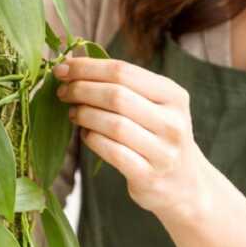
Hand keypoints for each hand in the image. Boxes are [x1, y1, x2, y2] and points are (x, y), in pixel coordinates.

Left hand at [53, 55, 211, 223]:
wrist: (183, 184)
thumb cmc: (157, 135)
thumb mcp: (154, 105)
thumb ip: (122, 84)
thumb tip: (72, 62)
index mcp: (174, 95)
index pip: (123, 71)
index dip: (87, 68)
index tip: (62, 69)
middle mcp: (173, 122)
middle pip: (117, 96)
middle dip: (82, 90)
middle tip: (63, 92)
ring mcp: (163, 152)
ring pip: (114, 124)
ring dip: (85, 115)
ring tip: (73, 113)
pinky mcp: (149, 177)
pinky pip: (112, 152)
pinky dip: (92, 139)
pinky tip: (86, 134)